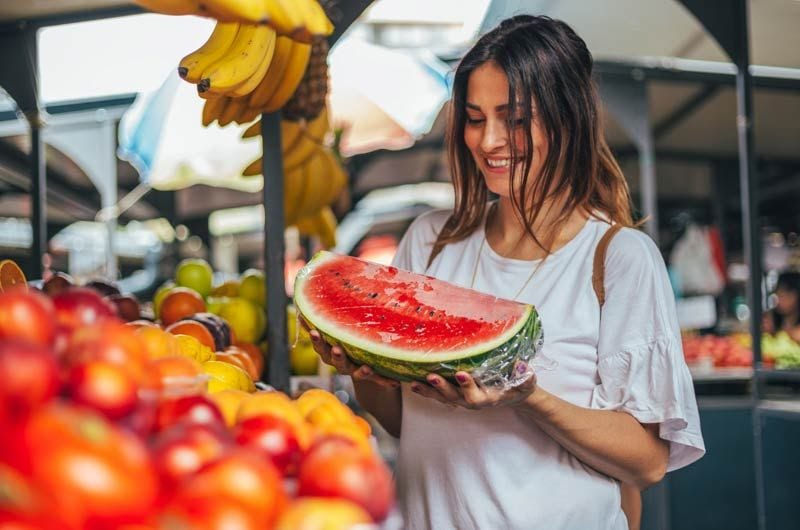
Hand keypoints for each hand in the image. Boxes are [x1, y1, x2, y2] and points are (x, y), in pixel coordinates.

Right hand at [298, 315, 398, 388]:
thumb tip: (311, 298)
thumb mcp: (338, 329)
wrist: (364, 365)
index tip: (314, 332)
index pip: (320, 346)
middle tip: (336, 349)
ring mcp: (356, 372)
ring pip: (356, 373)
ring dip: (361, 371)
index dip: (317, 340)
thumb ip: (328, 317)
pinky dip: (386, 381)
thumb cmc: (346, 339)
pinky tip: (395, 383)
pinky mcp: (372, 377)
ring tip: (367, 368)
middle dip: (336, 355)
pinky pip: (379, 380)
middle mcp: (341, 364)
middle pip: (336, 361)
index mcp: (330, 352)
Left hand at [409, 363, 535, 408]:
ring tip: (414, 382)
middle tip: (431, 376)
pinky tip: (412, 381)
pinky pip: (437, 394)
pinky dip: (425, 389)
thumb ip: (525, 376)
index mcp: (487, 399)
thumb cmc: (518, 386)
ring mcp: (460, 399)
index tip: (461, 374)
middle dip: (442, 388)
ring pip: (441, 397)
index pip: (475, 396)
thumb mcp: (526, 382)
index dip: (467, 386)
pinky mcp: (454, 394)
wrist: (512, 395)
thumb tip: (522, 366)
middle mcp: (470, 401)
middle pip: (453, 398)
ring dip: (428, 390)